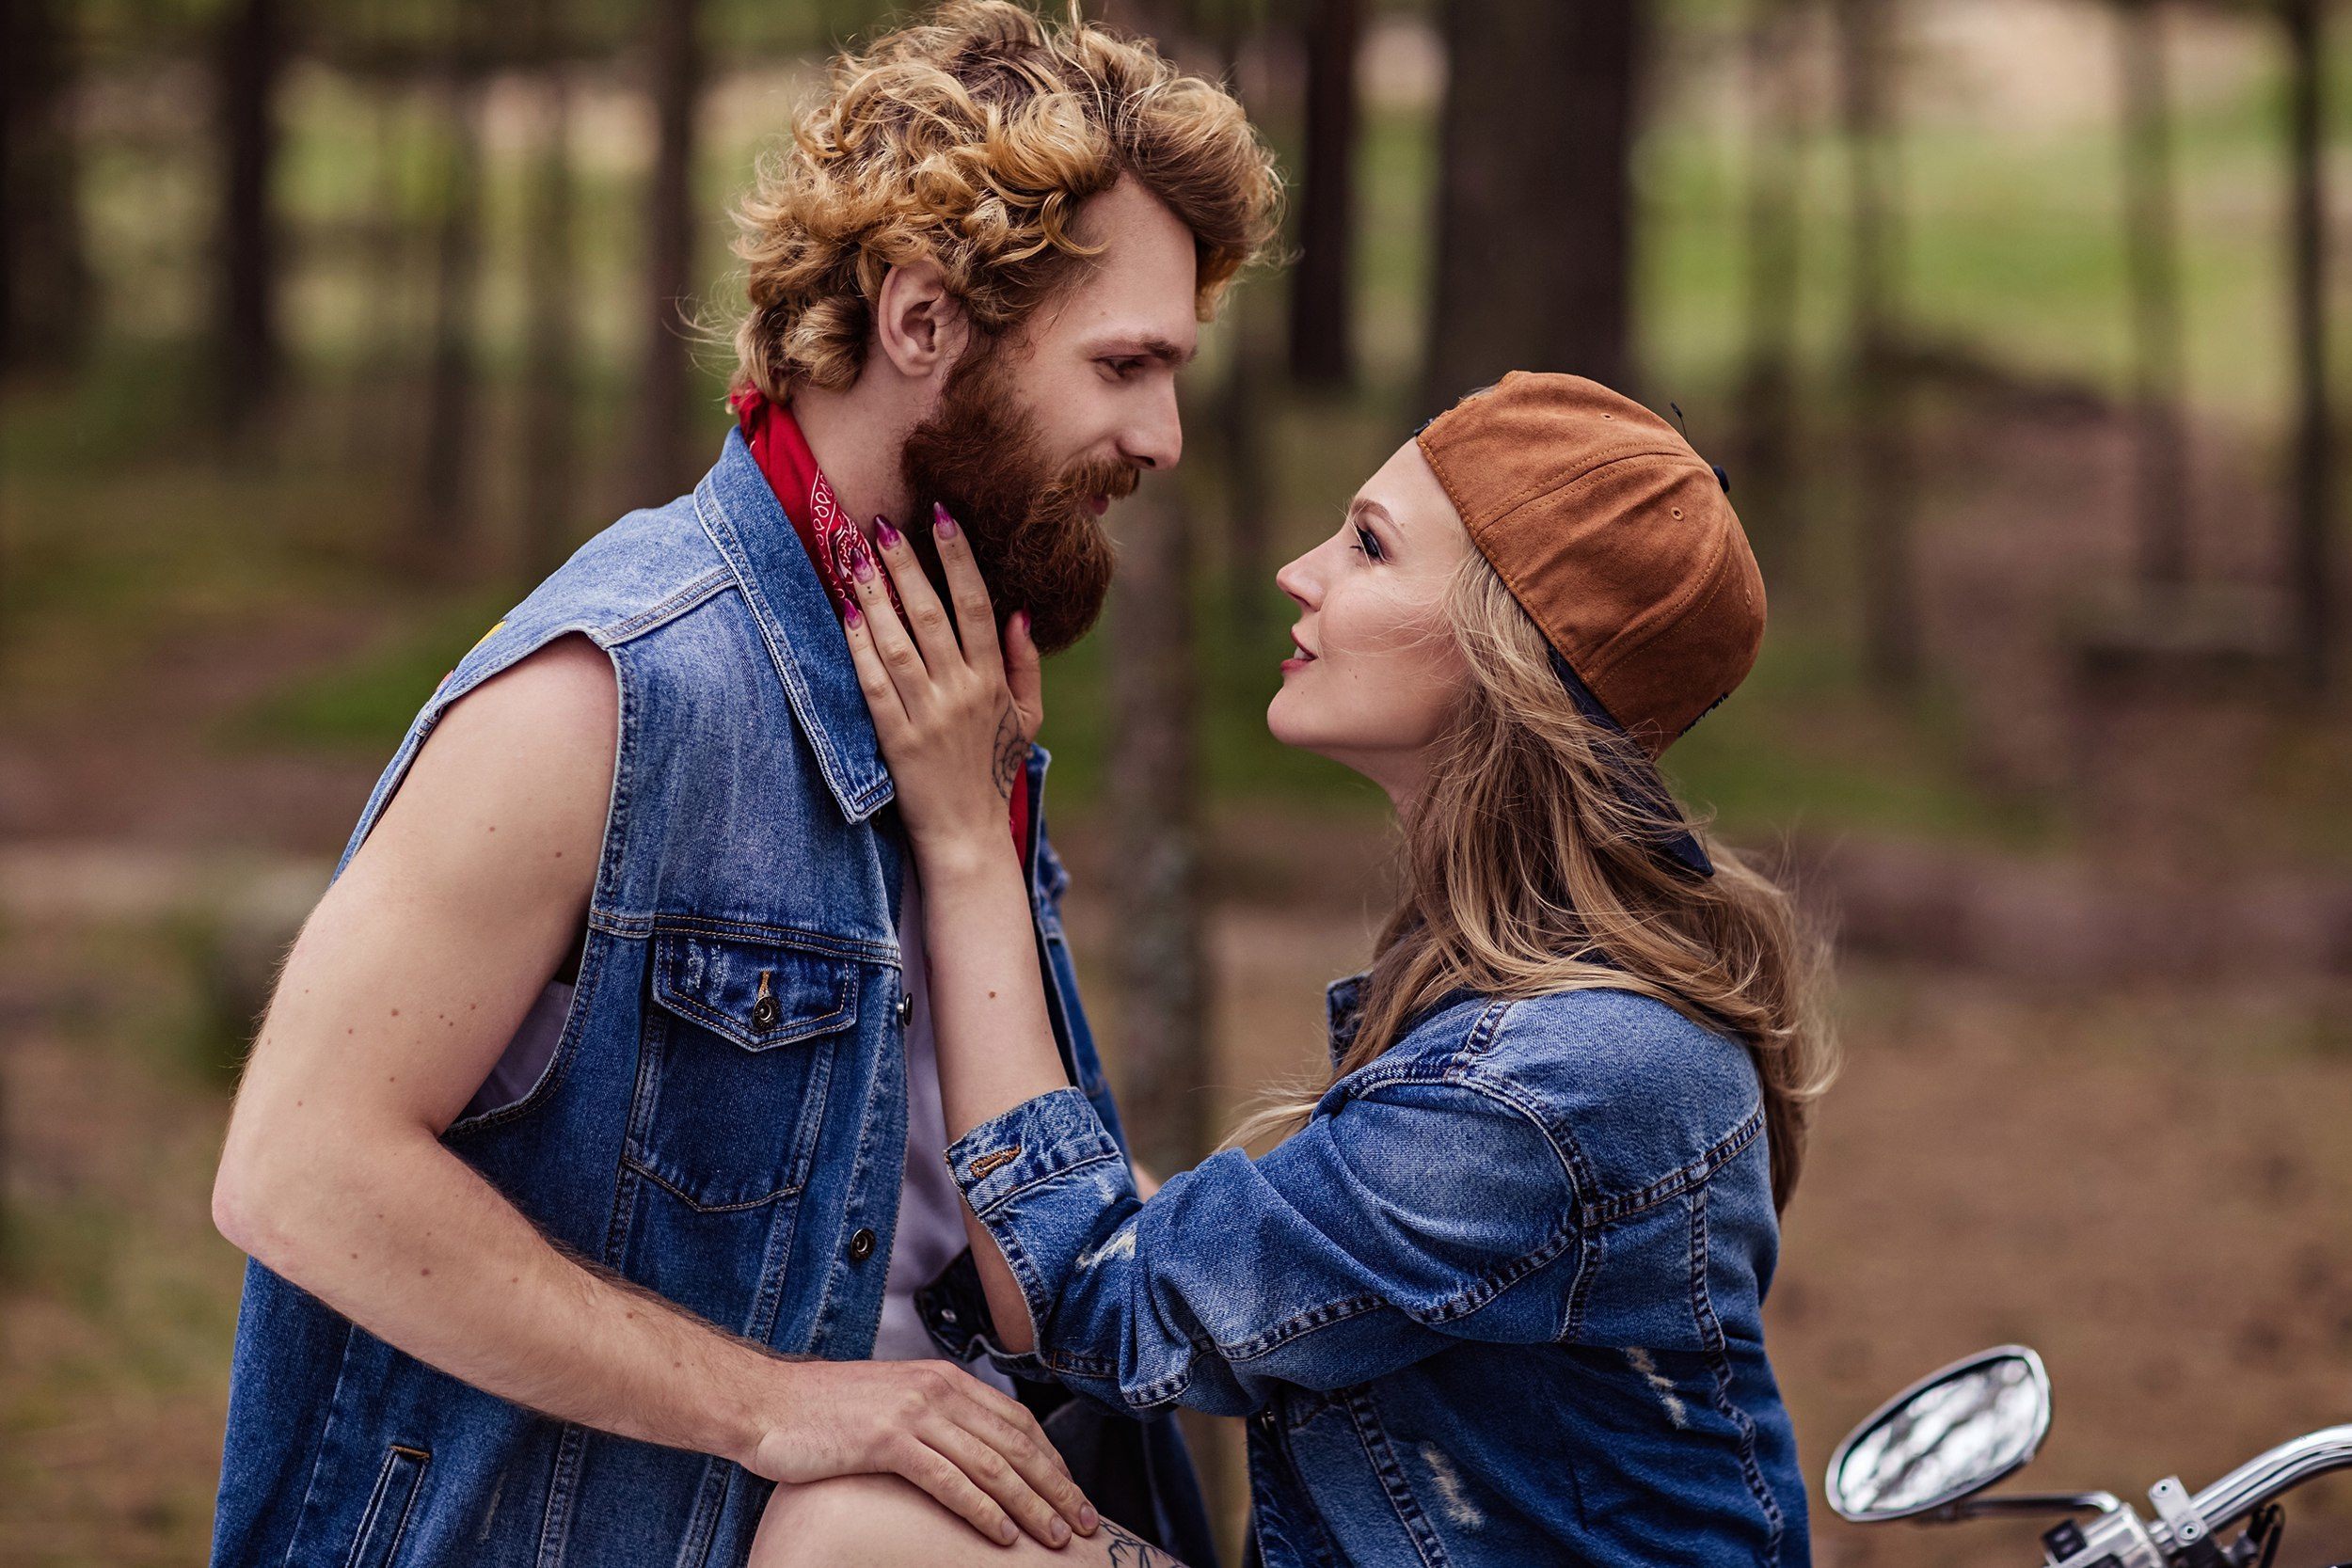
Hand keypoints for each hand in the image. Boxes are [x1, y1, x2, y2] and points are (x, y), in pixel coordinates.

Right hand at [747, 1357, 1096, 1548]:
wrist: (767, 1403)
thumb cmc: (825, 1412)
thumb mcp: (893, 1404)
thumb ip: (935, 1420)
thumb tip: (970, 1454)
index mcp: (943, 1379)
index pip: (1017, 1420)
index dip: (1053, 1459)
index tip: (1075, 1492)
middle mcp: (938, 1390)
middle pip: (1017, 1444)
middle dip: (1058, 1487)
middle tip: (1087, 1523)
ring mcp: (914, 1414)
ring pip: (993, 1465)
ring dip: (1031, 1506)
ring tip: (1057, 1537)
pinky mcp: (888, 1441)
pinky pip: (950, 1480)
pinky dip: (983, 1510)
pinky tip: (1003, 1535)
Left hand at [844, 505, 1043, 860]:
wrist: (968, 835)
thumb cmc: (994, 771)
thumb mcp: (1027, 718)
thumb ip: (1025, 664)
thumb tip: (1020, 611)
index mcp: (994, 682)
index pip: (978, 606)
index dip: (959, 558)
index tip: (942, 517)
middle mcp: (962, 693)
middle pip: (931, 615)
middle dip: (906, 565)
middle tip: (882, 525)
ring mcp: (928, 716)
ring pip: (898, 643)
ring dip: (874, 597)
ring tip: (853, 558)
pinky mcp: (896, 740)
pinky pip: (874, 684)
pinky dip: (859, 648)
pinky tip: (844, 615)